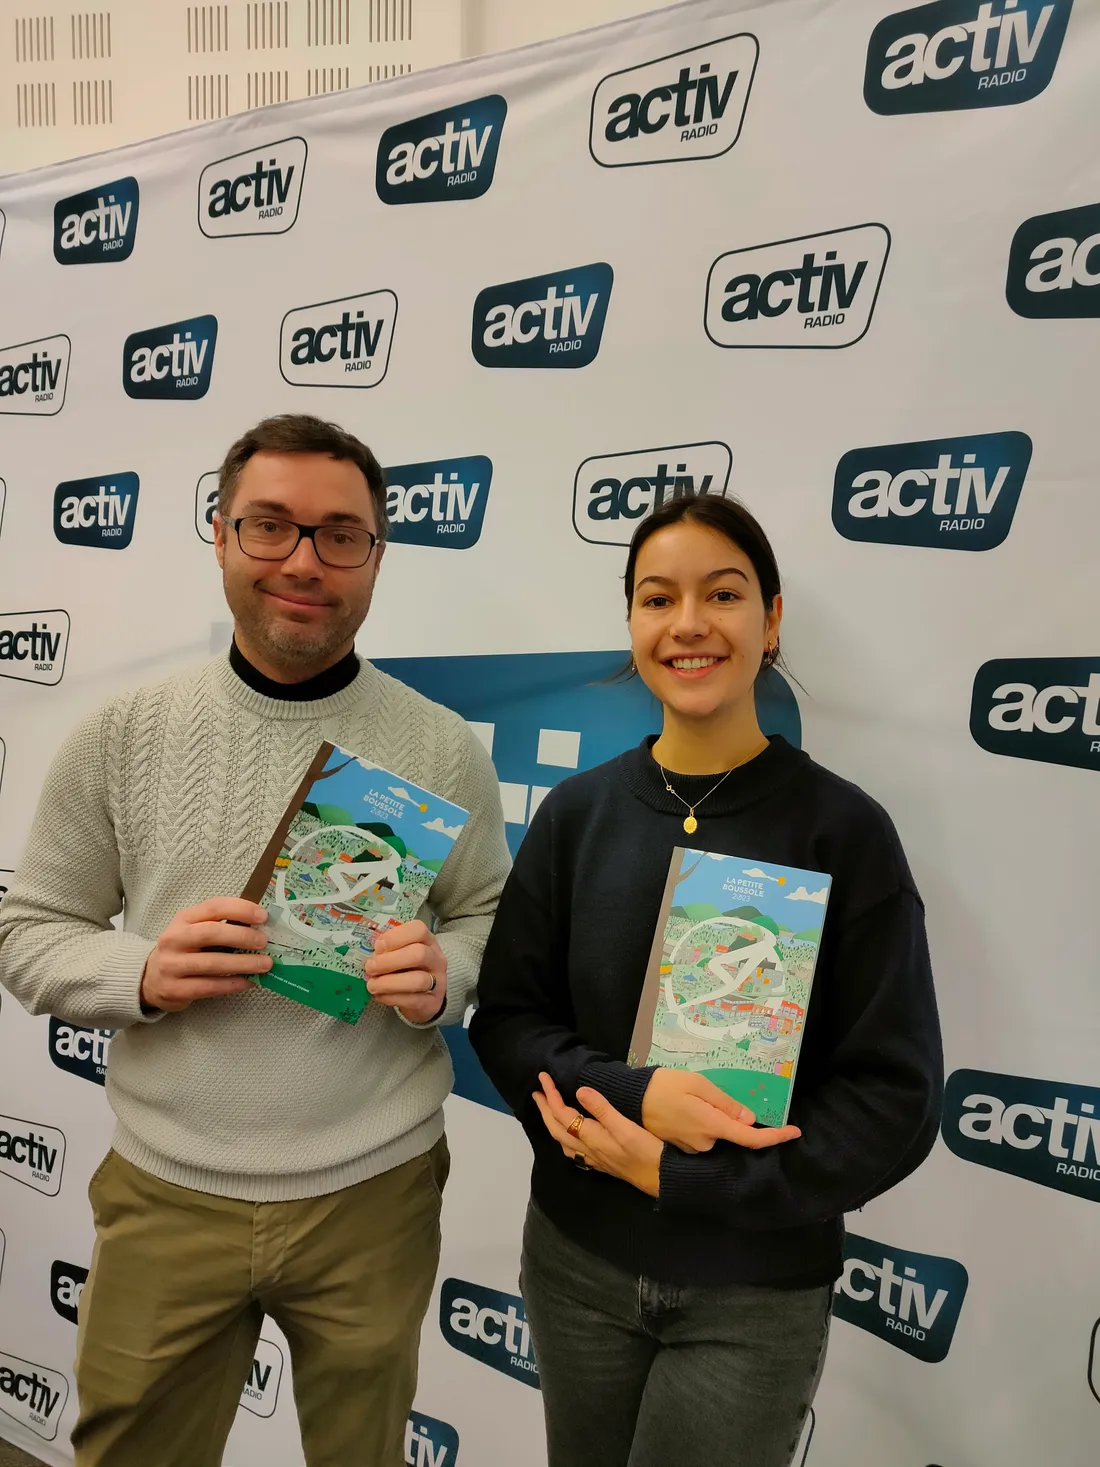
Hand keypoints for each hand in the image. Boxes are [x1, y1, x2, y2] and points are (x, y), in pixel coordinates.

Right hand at [140, 898, 270, 1012]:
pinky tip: (249, 982)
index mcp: (184, 919)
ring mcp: (171, 965)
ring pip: (211, 963)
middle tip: (264, 942)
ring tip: (265, 964)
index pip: (213, 907)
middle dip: (241, 936)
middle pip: (210, 933)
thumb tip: (261, 927)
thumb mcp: (195, 930)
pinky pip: (208, 987)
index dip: (240, 909)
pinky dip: (231, 984)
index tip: (263, 916)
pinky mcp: (174, 989)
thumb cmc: (184, 950)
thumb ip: (221, 925)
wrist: (150, 978)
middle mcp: (174, 939)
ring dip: (242, 963)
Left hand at [363, 919, 446, 1023]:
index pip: (418, 930)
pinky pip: (413, 1000)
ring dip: (389, 983)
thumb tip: (368, 954)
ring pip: (418, 980)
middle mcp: (436, 959)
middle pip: (419, 954)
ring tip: (372, 985)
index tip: (377, 947)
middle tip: (370, 967)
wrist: (424, 997)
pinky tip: (380, 995)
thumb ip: (388, 950)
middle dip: (390, 961)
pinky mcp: (431, 1002)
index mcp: (428, 941)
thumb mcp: (401, 954)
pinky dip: (392, 998)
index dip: (395, 937)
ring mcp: (437, 982)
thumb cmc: (407, 970)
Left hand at [534, 1073, 662, 1197]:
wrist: (662, 1181)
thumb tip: (580, 1090)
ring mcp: (594, 1158)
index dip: (551, 1095)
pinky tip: (571, 1135)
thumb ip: (602, 1110)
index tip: (543, 1077)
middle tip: (537, 1092)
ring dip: (552, 1124)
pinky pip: (574, 1149)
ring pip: (563, 1141)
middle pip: (557, 1129)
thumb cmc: (647, 1152)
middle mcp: (588, 1150)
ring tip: (549, 1110)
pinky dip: (565, 1137)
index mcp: (591, 1137)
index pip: (562, 1114)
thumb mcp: (626, 1128)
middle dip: (545, 1109)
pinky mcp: (603, 1162)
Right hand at [641, 1068, 801, 1153]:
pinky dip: (699, 1123)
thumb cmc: (665, 1086)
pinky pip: (701, 1136)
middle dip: (726, 1114)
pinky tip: (683, 1108)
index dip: (775, 1137)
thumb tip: (750, 1119)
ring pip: (715, 1134)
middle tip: (704, 1092)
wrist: (631, 1098)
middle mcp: (705, 1143)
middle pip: (730, 1132)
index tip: (795, 1132)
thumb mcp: (697, 1084)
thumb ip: (725, 1102)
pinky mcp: (682, 1148)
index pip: (750, 1138)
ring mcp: (692, 1148)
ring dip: (711, 1118)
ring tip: (688, 1097)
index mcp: (712, 1126)